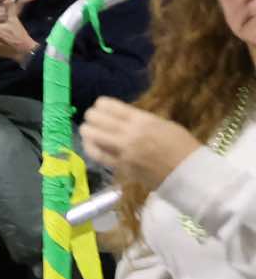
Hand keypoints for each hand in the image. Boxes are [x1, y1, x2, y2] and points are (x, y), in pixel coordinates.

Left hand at [79, 98, 203, 193]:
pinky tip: (90, 145)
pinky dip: (90, 147)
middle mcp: (130, 133)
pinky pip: (97, 154)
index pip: (109, 105)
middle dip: (92, 117)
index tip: (99, 107)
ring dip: (87, 131)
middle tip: (93, 119)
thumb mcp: (164, 124)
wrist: (190, 173)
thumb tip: (122, 117)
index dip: (100, 105)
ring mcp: (123, 150)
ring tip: (89, 131)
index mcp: (143, 120)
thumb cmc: (183, 147)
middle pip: (96, 118)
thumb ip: (141, 120)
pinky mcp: (121, 166)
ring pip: (92, 134)